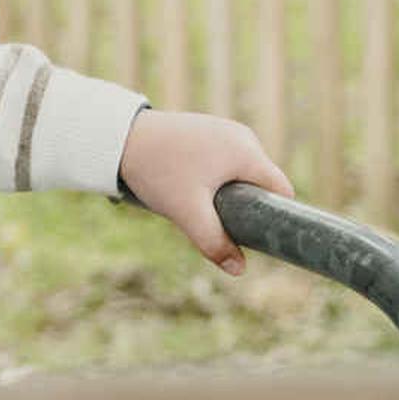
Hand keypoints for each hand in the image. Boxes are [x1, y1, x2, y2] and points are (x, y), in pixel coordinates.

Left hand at [116, 108, 296, 271]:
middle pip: (260, 183)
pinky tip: (188, 183)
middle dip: (245, 205)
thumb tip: (239, 270)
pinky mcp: (206, 129)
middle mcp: (242, 136)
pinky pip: (222, 160)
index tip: (255, 234)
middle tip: (215, 219)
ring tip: (196, 199)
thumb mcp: (187, 212)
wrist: (117, 136)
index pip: (281, 190)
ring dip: (226, 191)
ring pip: (240, 172)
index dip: (274, 216)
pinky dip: (213, 176)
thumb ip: (215, 242)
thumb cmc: (157, 171)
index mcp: (247, 152)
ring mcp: (223, 129)